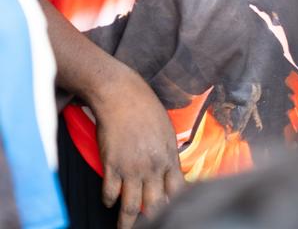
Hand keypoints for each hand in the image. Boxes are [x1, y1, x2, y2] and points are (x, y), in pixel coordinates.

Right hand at [92, 68, 183, 227]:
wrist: (121, 94)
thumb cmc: (145, 107)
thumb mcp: (166, 130)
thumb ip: (167, 154)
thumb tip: (170, 172)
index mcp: (168, 157)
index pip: (177, 192)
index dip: (175, 206)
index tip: (173, 213)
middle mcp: (152, 166)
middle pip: (155, 205)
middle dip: (153, 219)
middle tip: (150, 225)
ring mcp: (131, 167)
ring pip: (131, 207)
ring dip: (127, 223)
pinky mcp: (112, 165)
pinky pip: (110, 193)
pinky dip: (109, 201)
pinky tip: (109, 201)